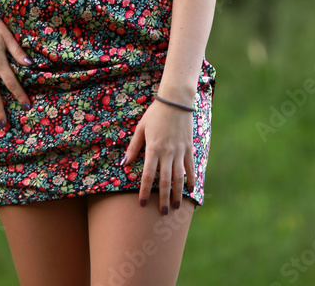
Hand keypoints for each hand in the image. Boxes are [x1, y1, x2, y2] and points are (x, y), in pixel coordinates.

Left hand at [121, 98, 195, 213]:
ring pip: (179, 177)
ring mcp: (180, 151)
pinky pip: (190, 167)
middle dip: (162, 198)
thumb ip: (133, 147)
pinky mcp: (189, 148)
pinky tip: (189, 190)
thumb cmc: (155, 113)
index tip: (141, 204)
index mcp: (153, 148)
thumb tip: (124, 164)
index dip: (144, 191)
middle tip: (162, 213)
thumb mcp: (141, 128)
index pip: (147, 175)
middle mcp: (167, 153)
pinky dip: (190, 179)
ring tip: (175, 207)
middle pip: (164, 181)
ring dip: (177, 193)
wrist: (176, 101)